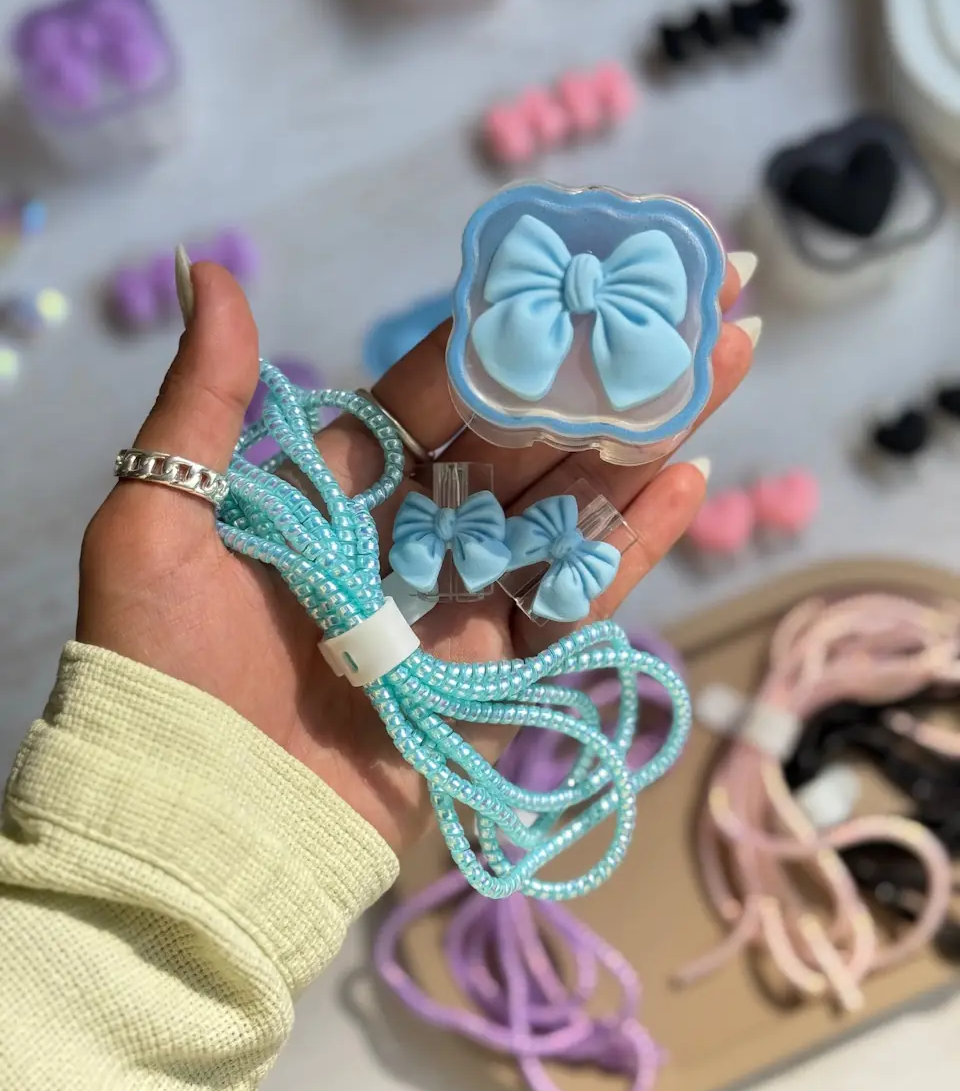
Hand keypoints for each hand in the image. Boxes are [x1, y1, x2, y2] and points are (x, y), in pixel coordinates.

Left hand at [78, 260, 754, 850]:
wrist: (195, 826)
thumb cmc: (161, 671)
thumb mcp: (158, 525)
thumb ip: (204, 403)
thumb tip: (213, 269)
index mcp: (341, 486)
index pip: (441, 390)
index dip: (510, 329)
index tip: (576, 264)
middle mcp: (411, 532)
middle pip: (527, 437)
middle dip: (608, 368)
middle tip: (697, 296)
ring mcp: (459, 601)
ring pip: (566, 507)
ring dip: (644, 437)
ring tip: (723, 360)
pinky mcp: (494, 673)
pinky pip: (570, 601)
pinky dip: (630, 546)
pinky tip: (687, 478)